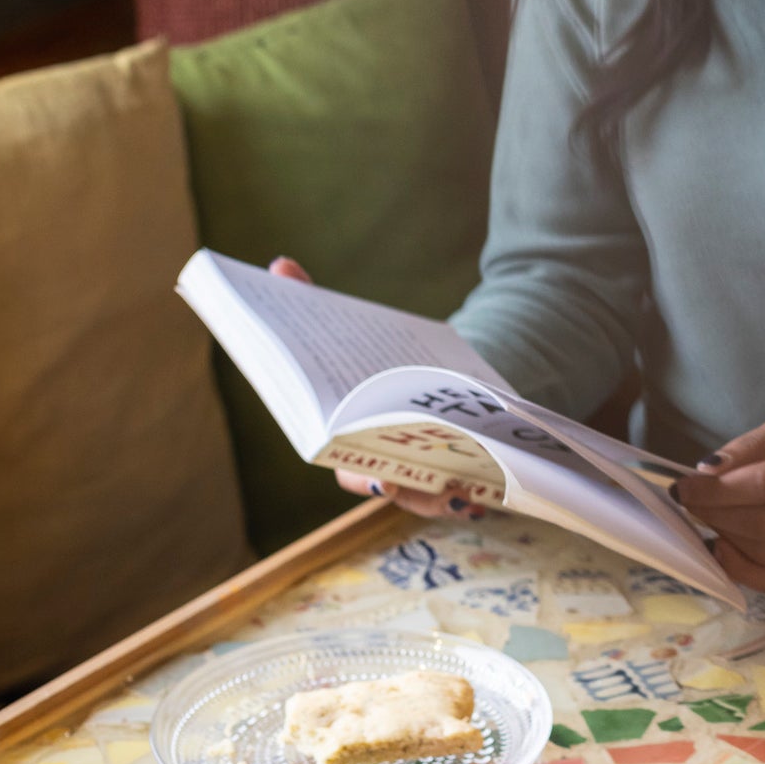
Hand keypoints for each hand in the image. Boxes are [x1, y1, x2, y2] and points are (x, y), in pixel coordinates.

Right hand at [268, 256, 485, 520]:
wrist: (433, 365)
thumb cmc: (377, 356)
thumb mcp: (349, 326)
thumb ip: (313, 300)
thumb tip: (281, 265)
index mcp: (348, 437)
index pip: (344, 464)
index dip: (353, 471)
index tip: (368, 470)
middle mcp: (381, 462)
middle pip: (385, 485)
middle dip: (396, 487)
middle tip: (399, 480)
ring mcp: (419, 471)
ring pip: (424, 497)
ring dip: (437, 498)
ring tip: (456, 489)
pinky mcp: (457, 469)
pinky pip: (462, 494)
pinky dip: (472, 494)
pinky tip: (483, 489)